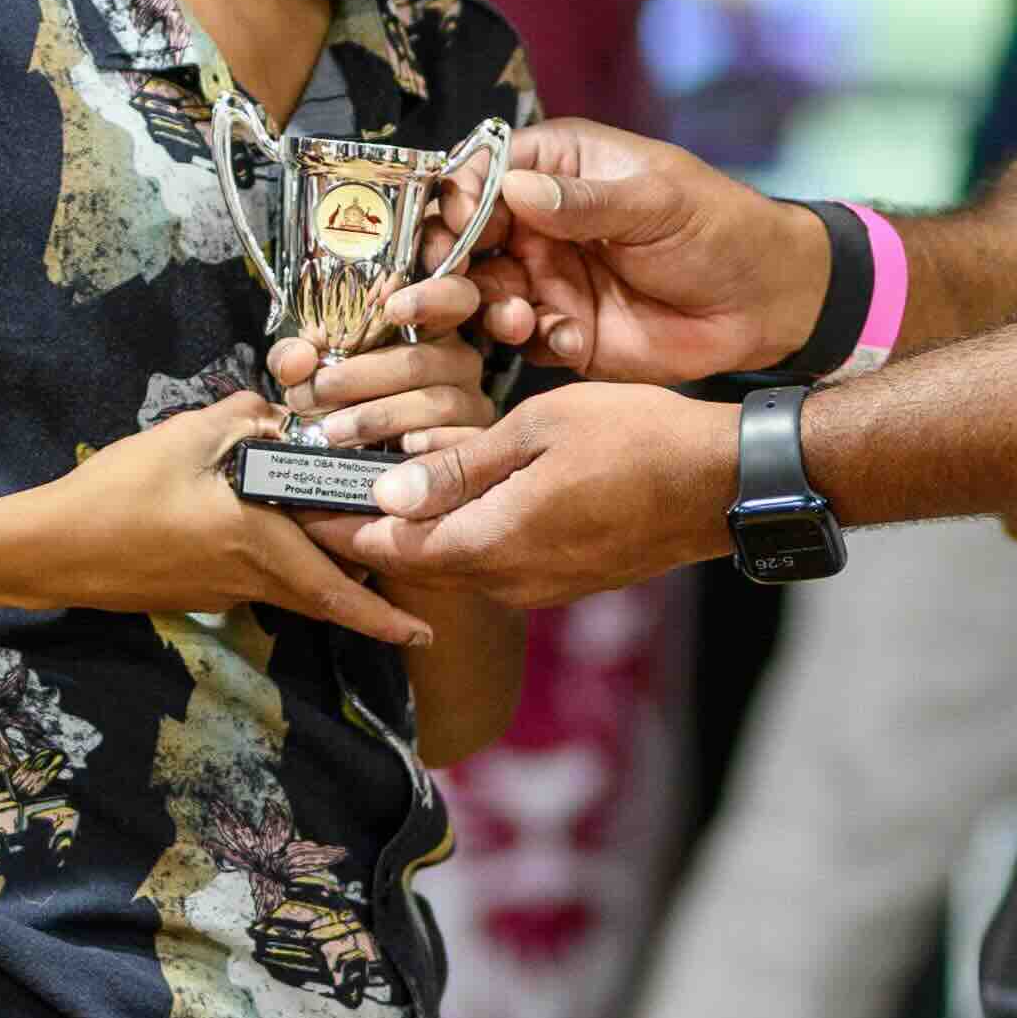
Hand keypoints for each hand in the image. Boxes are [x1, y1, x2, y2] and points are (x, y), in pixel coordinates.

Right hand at [21, 391, 430, 644]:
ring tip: (346, 548)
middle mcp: (248, 579)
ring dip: (321, 577)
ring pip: (290, 590)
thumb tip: (277, 414)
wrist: (51, 549)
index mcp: (256, 542)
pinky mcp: (197, 593)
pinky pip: (256, 583)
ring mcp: (221, 592)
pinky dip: (279, 566)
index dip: (382, 617)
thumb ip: (242, 419)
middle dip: (364, 598)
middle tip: (402, 589)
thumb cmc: (116, 493)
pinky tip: (269, 530)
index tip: (423, 635)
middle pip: (321, 595)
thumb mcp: (183, 436)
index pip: (334, 588)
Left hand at [267, 272, 497, 449]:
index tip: (392, 308)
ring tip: (333, 430)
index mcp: (430, 329)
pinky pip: (456, 444)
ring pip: (433, 404)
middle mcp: (458, 361)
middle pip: (418, 361)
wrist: (361, 461)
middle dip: (360, 376)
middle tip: (316, 391)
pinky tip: (397, 449)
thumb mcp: (315, 372)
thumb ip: (295, 359)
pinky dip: (424, 447)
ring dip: (377, 417)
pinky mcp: (473, 445)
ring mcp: (471, 404)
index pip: (452, 296)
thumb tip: (295, 362)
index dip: (430, 297)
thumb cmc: (347, 403)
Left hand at [324, 380, 741, 610]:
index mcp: (492, 542)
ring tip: (380, 494)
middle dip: (368, 531)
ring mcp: (540, 587)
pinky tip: (458, 505)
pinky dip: (462, 538)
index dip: (338, 526)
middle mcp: (509, 580)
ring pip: (456, 565)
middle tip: (323, 495)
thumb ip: (460, 466)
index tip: (296, 506)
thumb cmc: (637, 441)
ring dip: (416, 535)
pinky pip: (494, 565)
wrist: (720, 486)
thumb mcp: (538, 430)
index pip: (391, 544)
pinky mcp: (566, 581)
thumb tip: (387, 492)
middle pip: (417, 562)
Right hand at [460, 122, 829, 389]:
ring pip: (485, 292)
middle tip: (454, 288)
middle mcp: (542, 222)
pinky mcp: (566, 329)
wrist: (766, 301)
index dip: (458, 199)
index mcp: (559, 168)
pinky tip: (570, 339)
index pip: (483, 174)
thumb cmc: (720, 228)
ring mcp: (551, 277)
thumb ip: (585, 201)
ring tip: (518, 319)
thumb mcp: (656, 202)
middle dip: (452, 264)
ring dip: (489, 308)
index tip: (457, 225)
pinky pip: (526, 339)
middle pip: (467, 238)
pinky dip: (536, 341)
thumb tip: (515, 189)